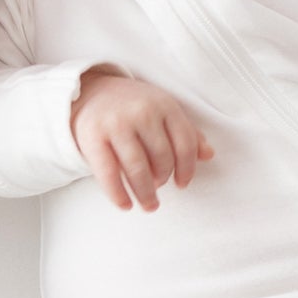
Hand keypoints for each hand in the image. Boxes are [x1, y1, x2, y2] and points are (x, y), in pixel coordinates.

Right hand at [71, 67, 213, 210]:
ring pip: (137, 167)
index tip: (182, 184)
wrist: (89, 92)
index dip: (187, 168)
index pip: (185, 142)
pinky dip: (118, 193)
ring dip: (145, 192)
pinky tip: (125, 205)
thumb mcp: (162, 110)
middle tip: (158, 189)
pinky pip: (108, 173)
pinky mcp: (92, 136)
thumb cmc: (132, 106)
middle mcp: (141, 111)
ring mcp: (116, 123)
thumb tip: (208, 154)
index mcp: (164, 104)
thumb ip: (185, 131)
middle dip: (163, 179)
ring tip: (149, 204)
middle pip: (162, 157)